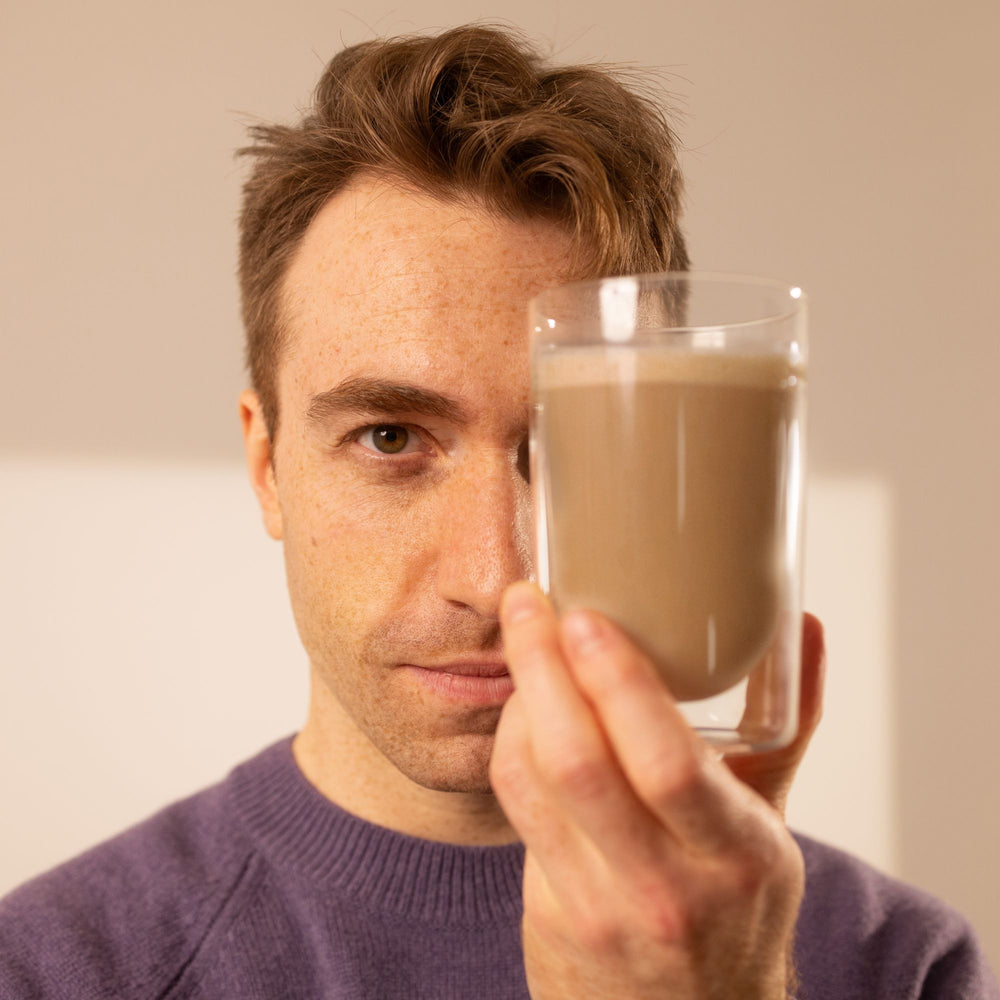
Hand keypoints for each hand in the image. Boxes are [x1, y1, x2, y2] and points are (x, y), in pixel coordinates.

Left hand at [491, 583, 824, 998]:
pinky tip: (524, 704)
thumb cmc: (735, 906)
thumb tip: (805, 628)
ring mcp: (600, 905)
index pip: (668, 763)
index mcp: (739, 856)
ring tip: (524, 638)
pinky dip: (511, 741)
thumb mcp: (772, 822)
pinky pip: (516, 807)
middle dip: (543, 668)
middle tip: (528, 603)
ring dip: (518, 697)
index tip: (585, 617)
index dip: (617, 681)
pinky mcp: (550, 911)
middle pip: (582, 762)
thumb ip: (786, 723)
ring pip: (533, 780)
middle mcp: (667, 887)